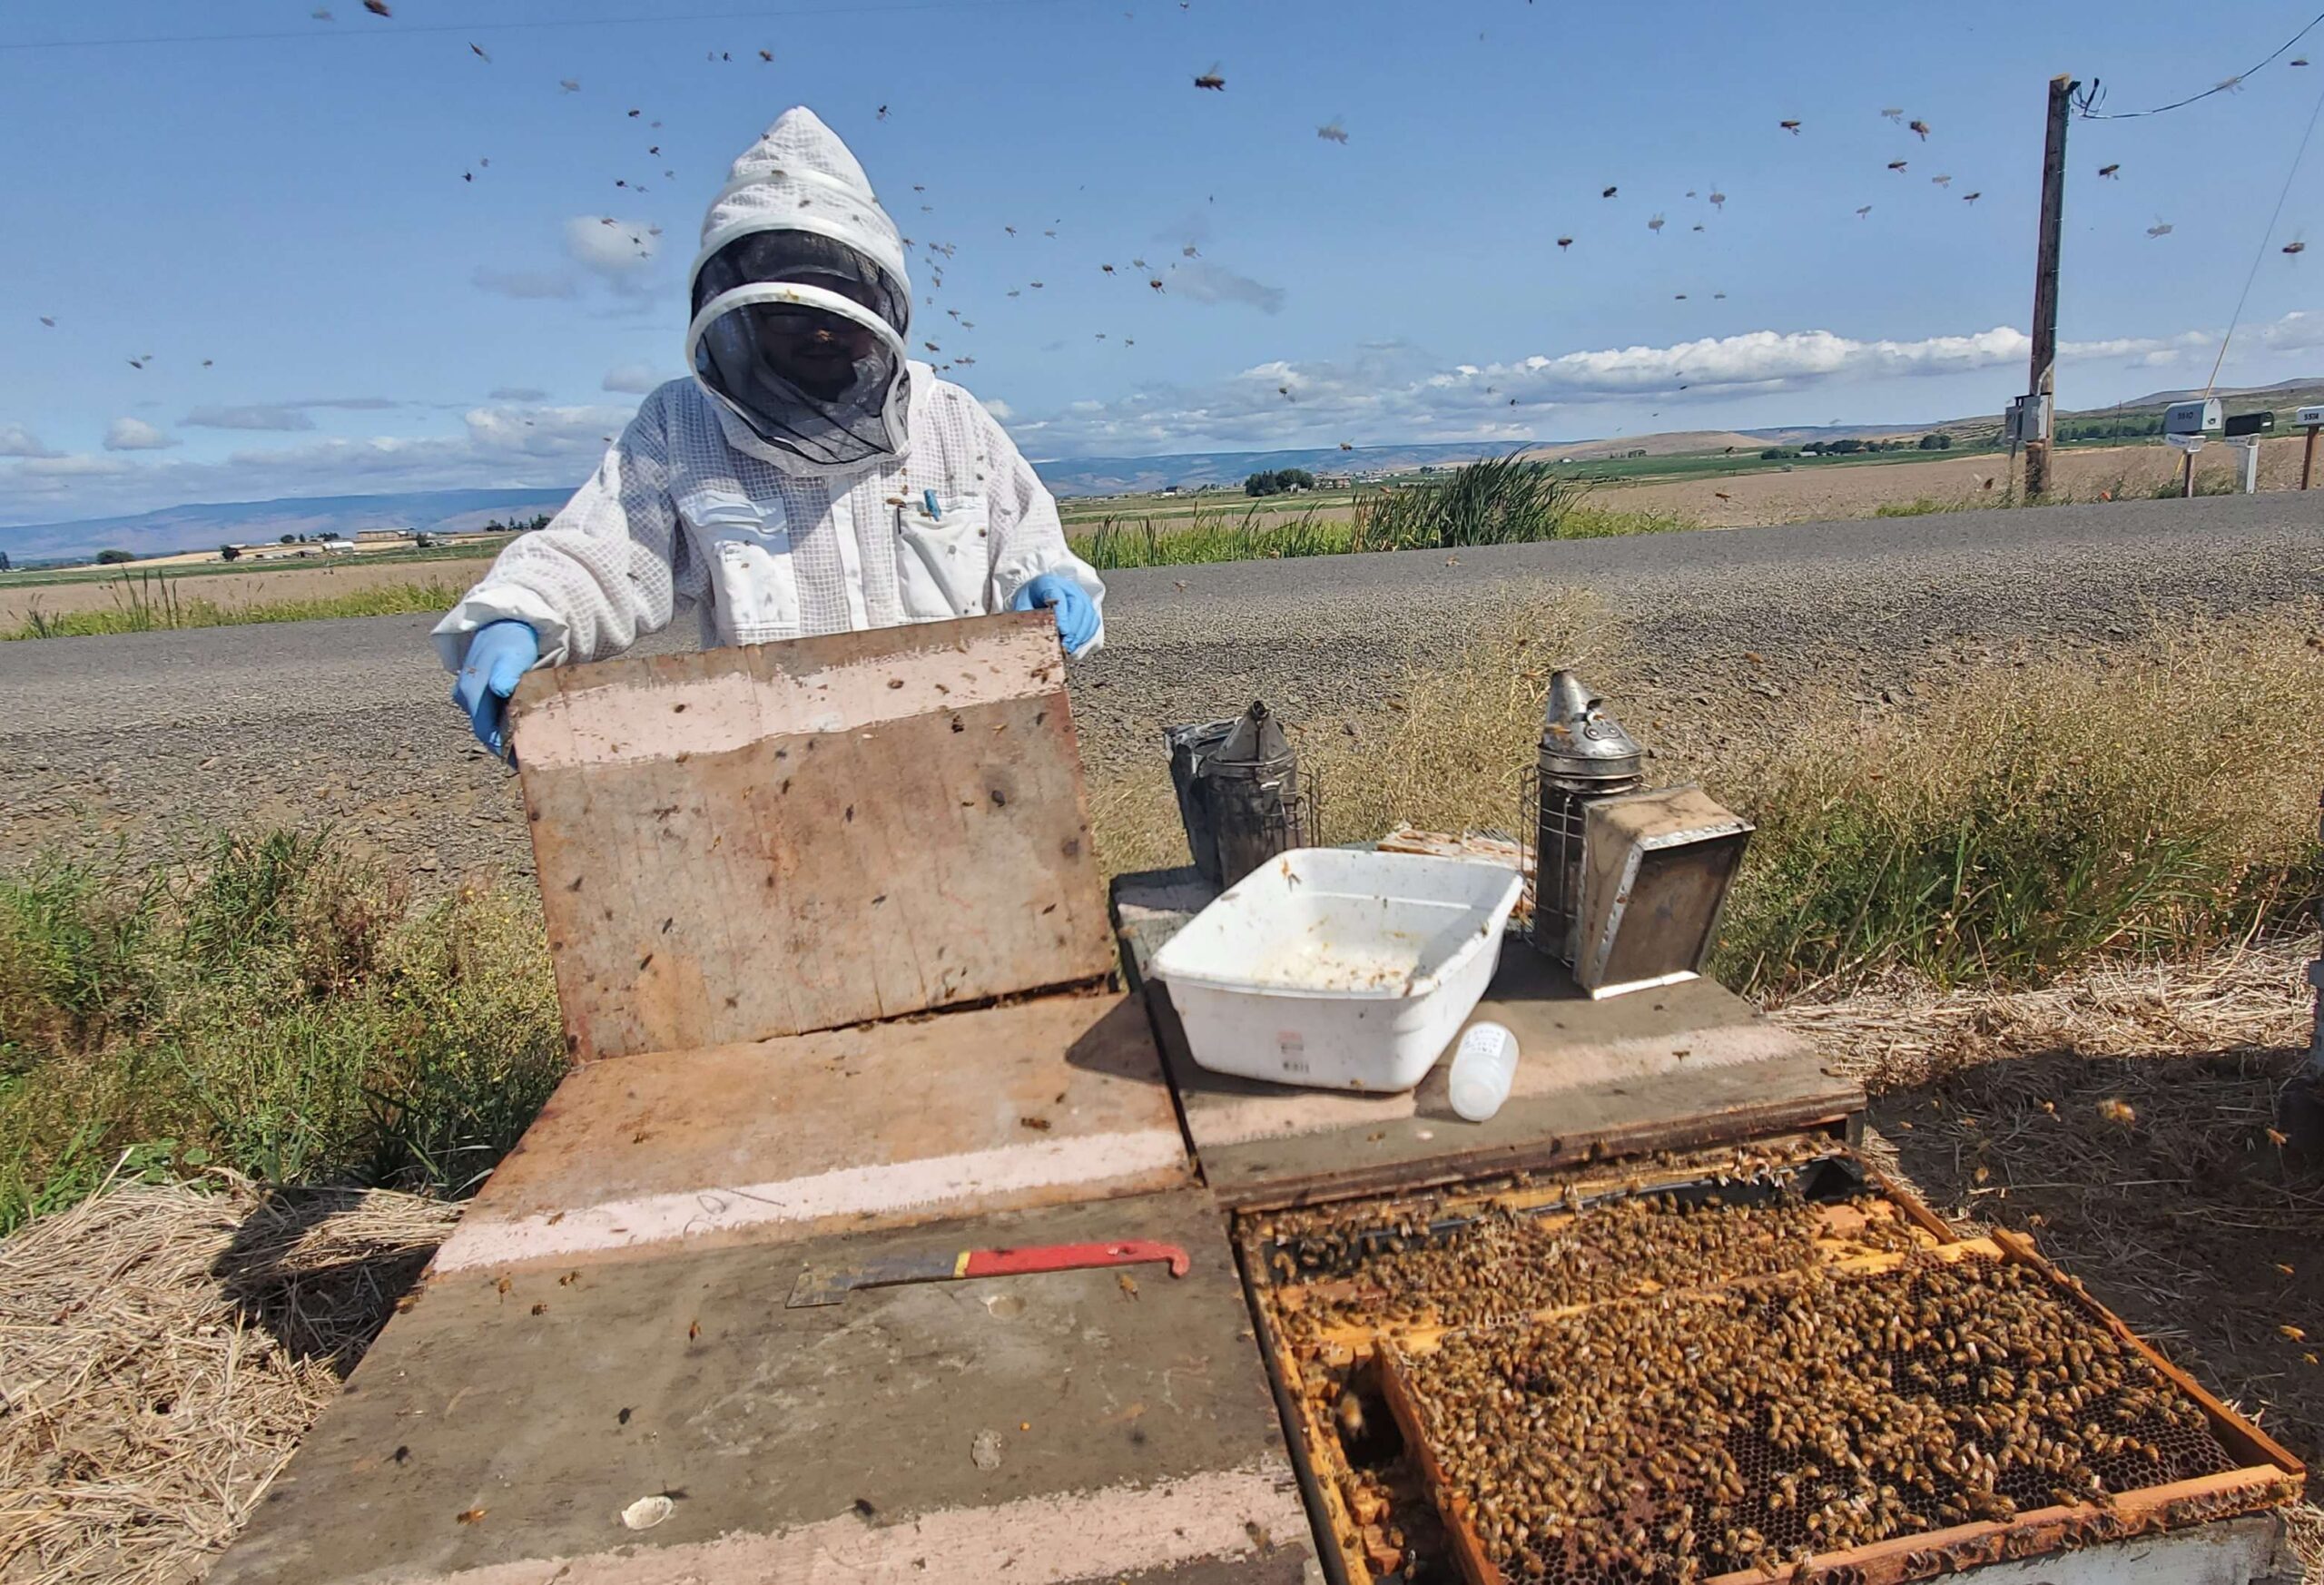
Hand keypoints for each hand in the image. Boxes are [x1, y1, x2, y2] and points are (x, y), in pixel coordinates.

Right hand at [450, 620, 538, 754]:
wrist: (504, 621)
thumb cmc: (510, 640)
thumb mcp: (509, 655)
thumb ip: (505, 674)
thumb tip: (500, 690)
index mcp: (471, 693)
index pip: (485, 732)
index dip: (502, 749)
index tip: (522, 762)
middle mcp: (466, 697)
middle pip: (486, 731)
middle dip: (506, 746)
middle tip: (532, 758)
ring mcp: (471, 694)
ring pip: (488, 723)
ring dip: (507, 735)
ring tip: (532, 746)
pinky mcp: (479, 691)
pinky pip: (491, 713)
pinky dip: (506, 722)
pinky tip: (525, 726)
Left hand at [1009, 573, 1098, 654]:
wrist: (1038, 593)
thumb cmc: (1030, 599)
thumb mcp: (1021, 605)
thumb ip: (1025, 617)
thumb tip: (1028, 636)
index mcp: (1048, 583)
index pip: (1058, 596)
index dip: (1062, 615)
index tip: (1062, 631)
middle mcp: (1068, 587)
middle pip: (1077, 605)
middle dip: (1073, 628)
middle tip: (1065, 645)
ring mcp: (1080, 595)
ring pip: (1088, 613)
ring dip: (1080, 634)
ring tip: (1070, 648)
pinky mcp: (1087, 606)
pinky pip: (1092, 621)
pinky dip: (1086, 634)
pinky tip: (1076, 644)